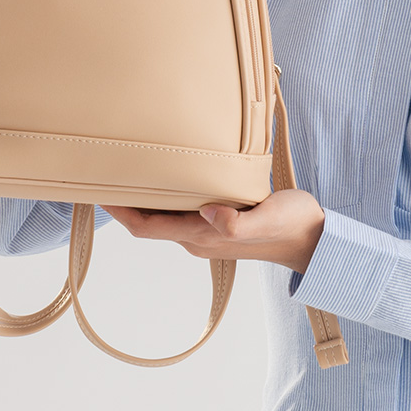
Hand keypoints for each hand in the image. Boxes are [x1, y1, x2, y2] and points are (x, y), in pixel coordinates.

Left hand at [101, 189, 325, 276]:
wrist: (313, 239)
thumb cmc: (292, 224)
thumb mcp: (268, 217)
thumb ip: (237, 220)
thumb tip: (208, 212)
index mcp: (203, 235)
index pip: (147, 227)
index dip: (119, 212)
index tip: (97, 191)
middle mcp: (197, 236)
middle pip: (146, 223)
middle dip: (122, 203)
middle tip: (101, 172)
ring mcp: (206, 231)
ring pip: (161, 217)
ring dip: (141, 199)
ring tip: (125, 170)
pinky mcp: (215, 223)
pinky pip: (177, 212)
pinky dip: (162, 196)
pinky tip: (163, 175)